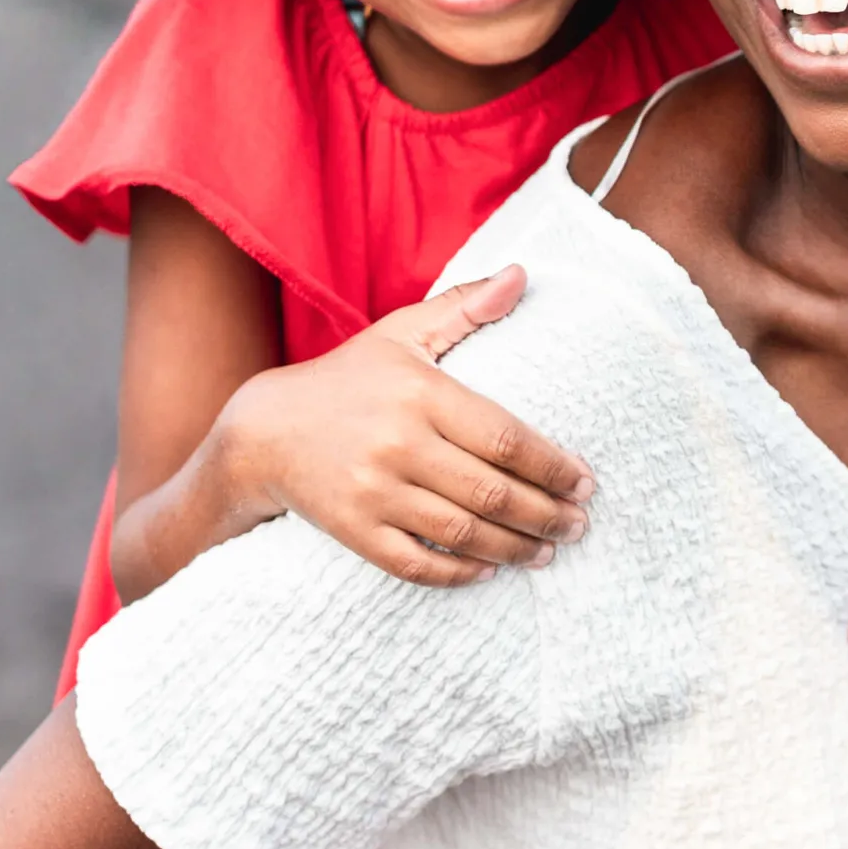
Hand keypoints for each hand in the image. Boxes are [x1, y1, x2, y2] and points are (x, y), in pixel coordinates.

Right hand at [217, 266, 595, 587]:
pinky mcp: (352, 530)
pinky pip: (415, 563)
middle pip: (492, 492)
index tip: (585, 483)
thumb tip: (522, 275)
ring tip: (547, 551)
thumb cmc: (348, 379)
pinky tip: (489, 571)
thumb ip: (464, 307)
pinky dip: (458, 573)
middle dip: (545, 514)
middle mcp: (398, 444)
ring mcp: (373, 492)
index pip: (505, 437)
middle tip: (578, 526)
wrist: (262, 431)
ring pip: (462, 533)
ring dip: (514, 548)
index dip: (552, 466)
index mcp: (420, 394)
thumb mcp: (401, 334)